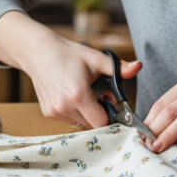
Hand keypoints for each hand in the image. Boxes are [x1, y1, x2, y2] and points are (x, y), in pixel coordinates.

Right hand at [0, 11, 141, 128]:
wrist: (38, 52)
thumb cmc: (68, 54)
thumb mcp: (95, 58)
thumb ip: (118, 68)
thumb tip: (139, 66)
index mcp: (78, 95)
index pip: (102, 122)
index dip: (109, 114)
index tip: (109, 101)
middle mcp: (64, 107)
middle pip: (92, 123)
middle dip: (98, 112)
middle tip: (96, 93)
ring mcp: (54, 112)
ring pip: (80, 122)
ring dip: (86, 113)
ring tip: (81, 93)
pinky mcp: (48, 113)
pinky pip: (68, 119)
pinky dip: (73, 111)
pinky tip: (69, 94)